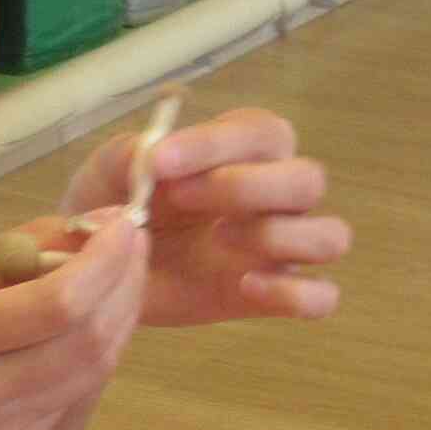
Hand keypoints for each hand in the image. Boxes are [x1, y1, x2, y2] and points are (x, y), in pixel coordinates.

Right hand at [0, 211, 148, 429]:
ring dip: (120, 318)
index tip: (127, 222)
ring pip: (90, 373)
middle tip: (134, 242)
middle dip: (125, 285)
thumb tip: (91, 223)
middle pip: (87, 342)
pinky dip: (92, 354)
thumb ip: (10, 251)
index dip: (107, 262)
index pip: (58, 304)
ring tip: (122, 274)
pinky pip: (70, 398)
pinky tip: (90, 321)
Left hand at [65, 106, 349, 323]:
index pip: (262, 133)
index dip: (217, 144)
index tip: (158, 163)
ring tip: (218, 241)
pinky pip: (322, 296)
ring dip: (279, 236)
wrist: (101, 265)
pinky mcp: (275, 295)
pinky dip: (296, 294)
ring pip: (330, 236)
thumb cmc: (116, 201)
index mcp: (246, 150)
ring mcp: (282, 247)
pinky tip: (244, 287)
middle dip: (247, 187)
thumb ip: (136, 154)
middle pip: (308, 180)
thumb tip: (157, 151)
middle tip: (182, 200)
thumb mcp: (113, 168)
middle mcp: (278, 193)